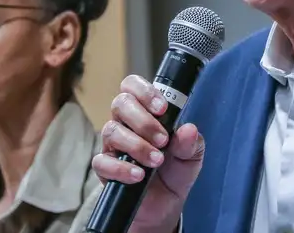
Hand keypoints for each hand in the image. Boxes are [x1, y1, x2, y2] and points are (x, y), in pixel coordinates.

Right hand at [92, 75, 203, 232]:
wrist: (165, 207)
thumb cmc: (175, 172)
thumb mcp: (191, 157)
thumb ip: (191, 143)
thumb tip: (189, 129)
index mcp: (145, 112)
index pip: (133, 86)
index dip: (145, 92)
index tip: (162, 108)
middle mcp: (125, 123)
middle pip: (120, 104)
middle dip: (143, 121)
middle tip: (163, 140)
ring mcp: (113, 145)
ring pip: (111, 131)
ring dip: (136, 145)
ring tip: (156, 161)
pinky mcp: (105, 169)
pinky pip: (102, 162)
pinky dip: (121, 169)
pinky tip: (139, 176)